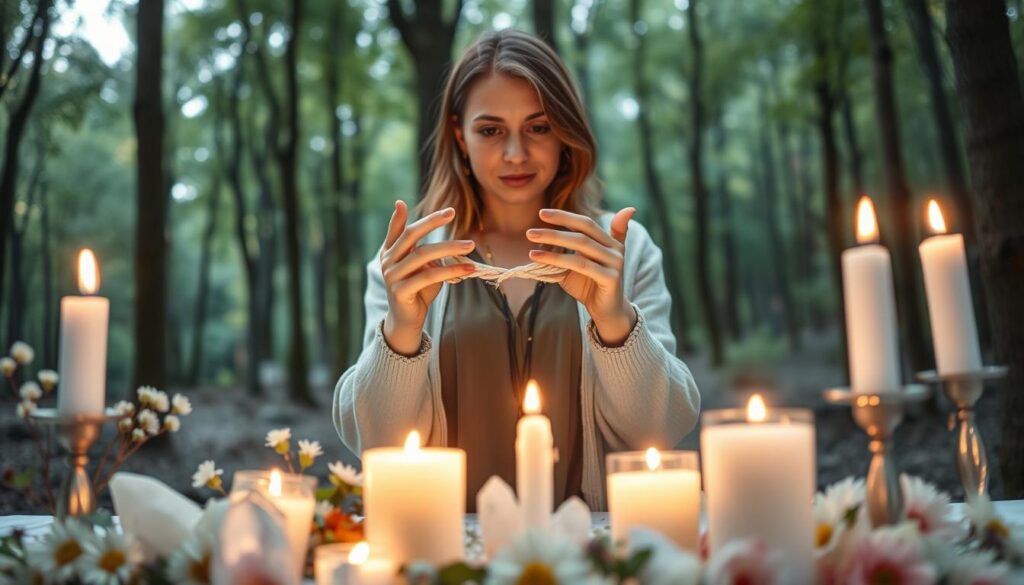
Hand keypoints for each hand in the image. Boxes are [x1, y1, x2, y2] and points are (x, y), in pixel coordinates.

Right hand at [380, 201, 475, 354]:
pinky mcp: (400, 291)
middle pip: (411, 236)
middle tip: (452, 213)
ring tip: (470, 245)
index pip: (399, 229)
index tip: (415, 202)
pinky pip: (429, 276)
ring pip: (423, 255)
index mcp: (389, 252)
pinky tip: (468, 268)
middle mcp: (387, 261)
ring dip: (449, 248)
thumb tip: (449, 243)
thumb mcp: (422, 267)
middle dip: (432, 222)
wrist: (407, 320)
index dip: (405, 214)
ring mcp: (392, 276)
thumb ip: (427, 252)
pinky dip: (451, 270)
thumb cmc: (418, 290)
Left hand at [527, 207, 637, 345]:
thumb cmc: (589, 286)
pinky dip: (558, 259)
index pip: (586, 223)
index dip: (565, 216)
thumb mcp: (577, 264)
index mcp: (608, 242)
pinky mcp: (611, 278)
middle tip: (531, 230)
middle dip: (557, 225)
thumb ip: (566, 250)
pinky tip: (539, 258)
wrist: (606, 312)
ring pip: (581, 245)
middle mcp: (614, 249)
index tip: (542, 213)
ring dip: (553, 240)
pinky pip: (581, 265)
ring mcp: (615, 263)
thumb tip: (540, 238)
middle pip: (583, 231)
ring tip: (531, 239)